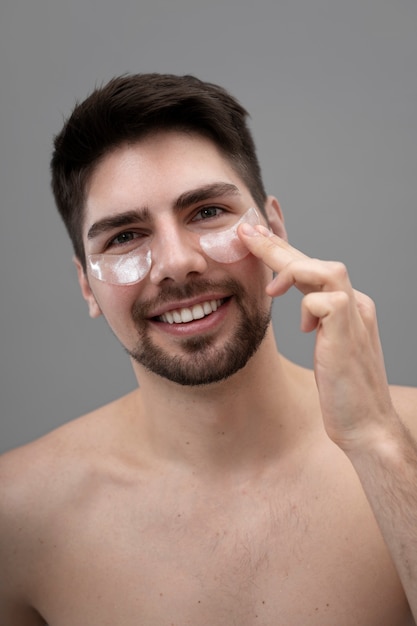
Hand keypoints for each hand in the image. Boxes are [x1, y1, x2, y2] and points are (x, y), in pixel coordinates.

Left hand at [238, 223, 395, 450]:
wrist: (365, 424)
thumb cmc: (343, 390)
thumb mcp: (326, 347)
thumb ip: (317, 322)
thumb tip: (300, 309)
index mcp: (347, 305)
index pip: (312, 267)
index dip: (284, 249)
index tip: (257, 235)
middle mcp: (355, 304)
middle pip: (315, 261)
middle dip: (277, 245)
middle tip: (246, 231)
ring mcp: (356, 316)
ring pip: (325, 270)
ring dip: (291, 269)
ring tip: (269, 286)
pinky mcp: (349, 332)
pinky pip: (326, 301)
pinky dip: (307, 307)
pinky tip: (303, 328)